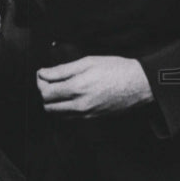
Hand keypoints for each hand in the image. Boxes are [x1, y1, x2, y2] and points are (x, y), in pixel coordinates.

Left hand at [36, 56, 152, 116]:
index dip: (40, 81)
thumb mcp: (88, 62)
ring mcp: (85, 114)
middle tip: (50, 80)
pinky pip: (69, 116)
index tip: (42, 73)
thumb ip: (63, 69)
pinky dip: (64, 107)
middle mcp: (79, 105)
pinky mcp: (92, 118)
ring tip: (60, 87)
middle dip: (44, 92)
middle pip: (48, 105)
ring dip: (53, 101)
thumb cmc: (117, 69)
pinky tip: (71, 95)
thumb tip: (44, 73)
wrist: (139, 84)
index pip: (46, 92)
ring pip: (57, 114)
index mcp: (77, 88)